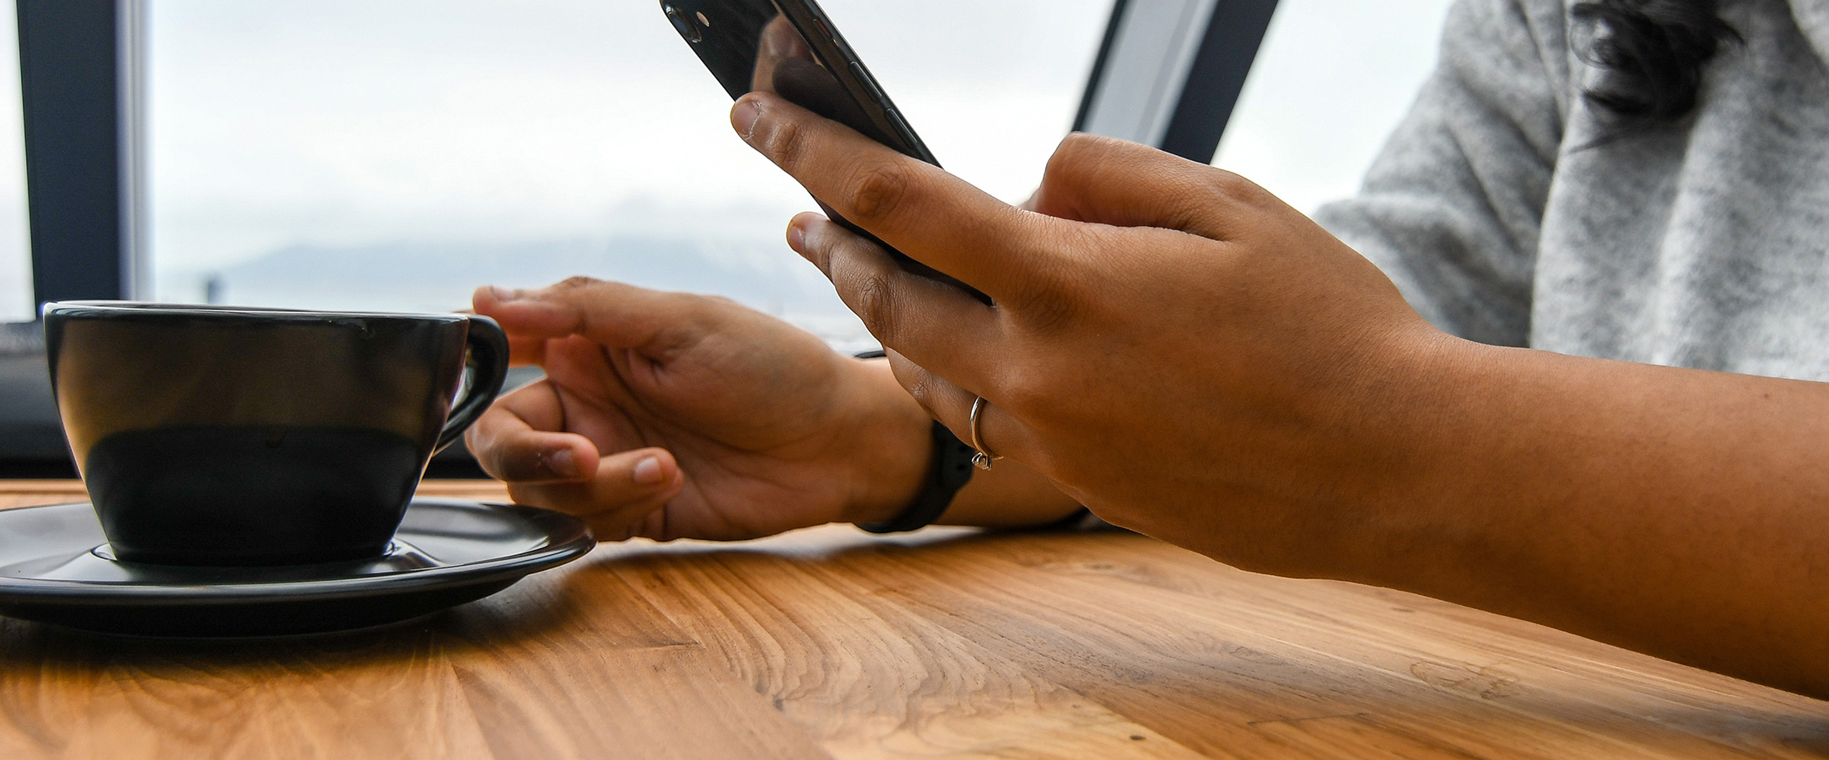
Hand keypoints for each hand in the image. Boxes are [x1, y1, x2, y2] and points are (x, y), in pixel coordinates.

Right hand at [464, 279, 932, 540]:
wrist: (839, 442)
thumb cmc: (772, 365)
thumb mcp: (680, 321)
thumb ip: (584, 309)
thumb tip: (488, 300)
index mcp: (587, 343)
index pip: (498, 350)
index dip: (471, 365)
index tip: (481, 373)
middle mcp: (586, 401)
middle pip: (499, 438)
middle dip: (525, 453)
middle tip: (576, 455)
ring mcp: (606, 458)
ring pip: (538, 490)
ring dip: (590, 483)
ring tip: (660, 464)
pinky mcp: (631, 511)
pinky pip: (585, 522)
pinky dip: (618, 504)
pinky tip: (671, 479)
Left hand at [729, 93, 1445, 575]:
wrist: (1395, 467)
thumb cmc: (1329, 325)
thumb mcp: (1230, 205)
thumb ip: (1108, 175)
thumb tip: (1029, 185)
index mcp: (1068, 283)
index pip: (899, 200)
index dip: (812, 148)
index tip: (754, 112)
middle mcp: (1037, 370)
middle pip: (884, 297)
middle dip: (831, 244)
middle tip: (800, 212)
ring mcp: (1051, 439)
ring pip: (923, 371)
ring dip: (885, 316)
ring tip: (866, 271)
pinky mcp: (1077, 484)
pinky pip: (982, 420)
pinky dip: (952, 375)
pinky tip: (958, 350)